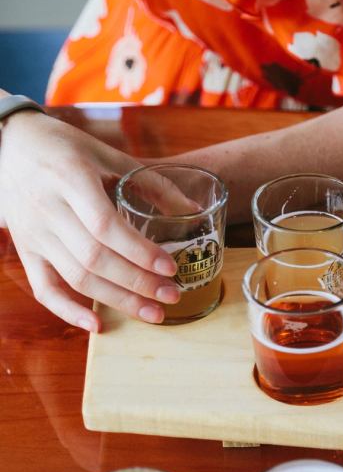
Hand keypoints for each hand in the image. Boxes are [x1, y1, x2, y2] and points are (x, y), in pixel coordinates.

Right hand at [0, 111, 179, 330]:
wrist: (9, 145)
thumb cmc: (65, 148)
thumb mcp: (108, 155)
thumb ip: (151, 182)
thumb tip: (194, 211)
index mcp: (70, 177)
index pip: (105, 225)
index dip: (139, 251)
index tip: (169, 268)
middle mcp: (47, 208)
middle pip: (94, 258)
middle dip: (137, 282)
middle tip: (171, 295)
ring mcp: (34, 233)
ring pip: (76, 277)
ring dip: (118, 301)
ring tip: (153, 312)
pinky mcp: (26, 250)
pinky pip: (44, 289)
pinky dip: (69, 311)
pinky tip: (98, 325)